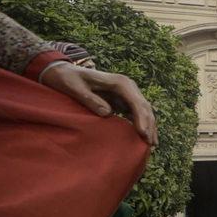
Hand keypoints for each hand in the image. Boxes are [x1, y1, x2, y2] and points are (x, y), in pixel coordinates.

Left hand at [40, 63, 156, 145]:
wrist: (65, 72)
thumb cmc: (69, 80)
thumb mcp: (75, 88)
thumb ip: (91, 100)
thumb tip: (107, 113)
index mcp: (119, 82)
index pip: (136, 102)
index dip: (141, 118)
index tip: (142, 134)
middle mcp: (127, 86)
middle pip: (144, 107)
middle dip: (149, 125)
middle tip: (150, 143)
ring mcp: (126, 93)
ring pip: (143, 110)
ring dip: (148, 126)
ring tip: (151, 143)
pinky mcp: (122, 99)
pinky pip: (136, 112)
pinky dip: (141, 124)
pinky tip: (143, 136)